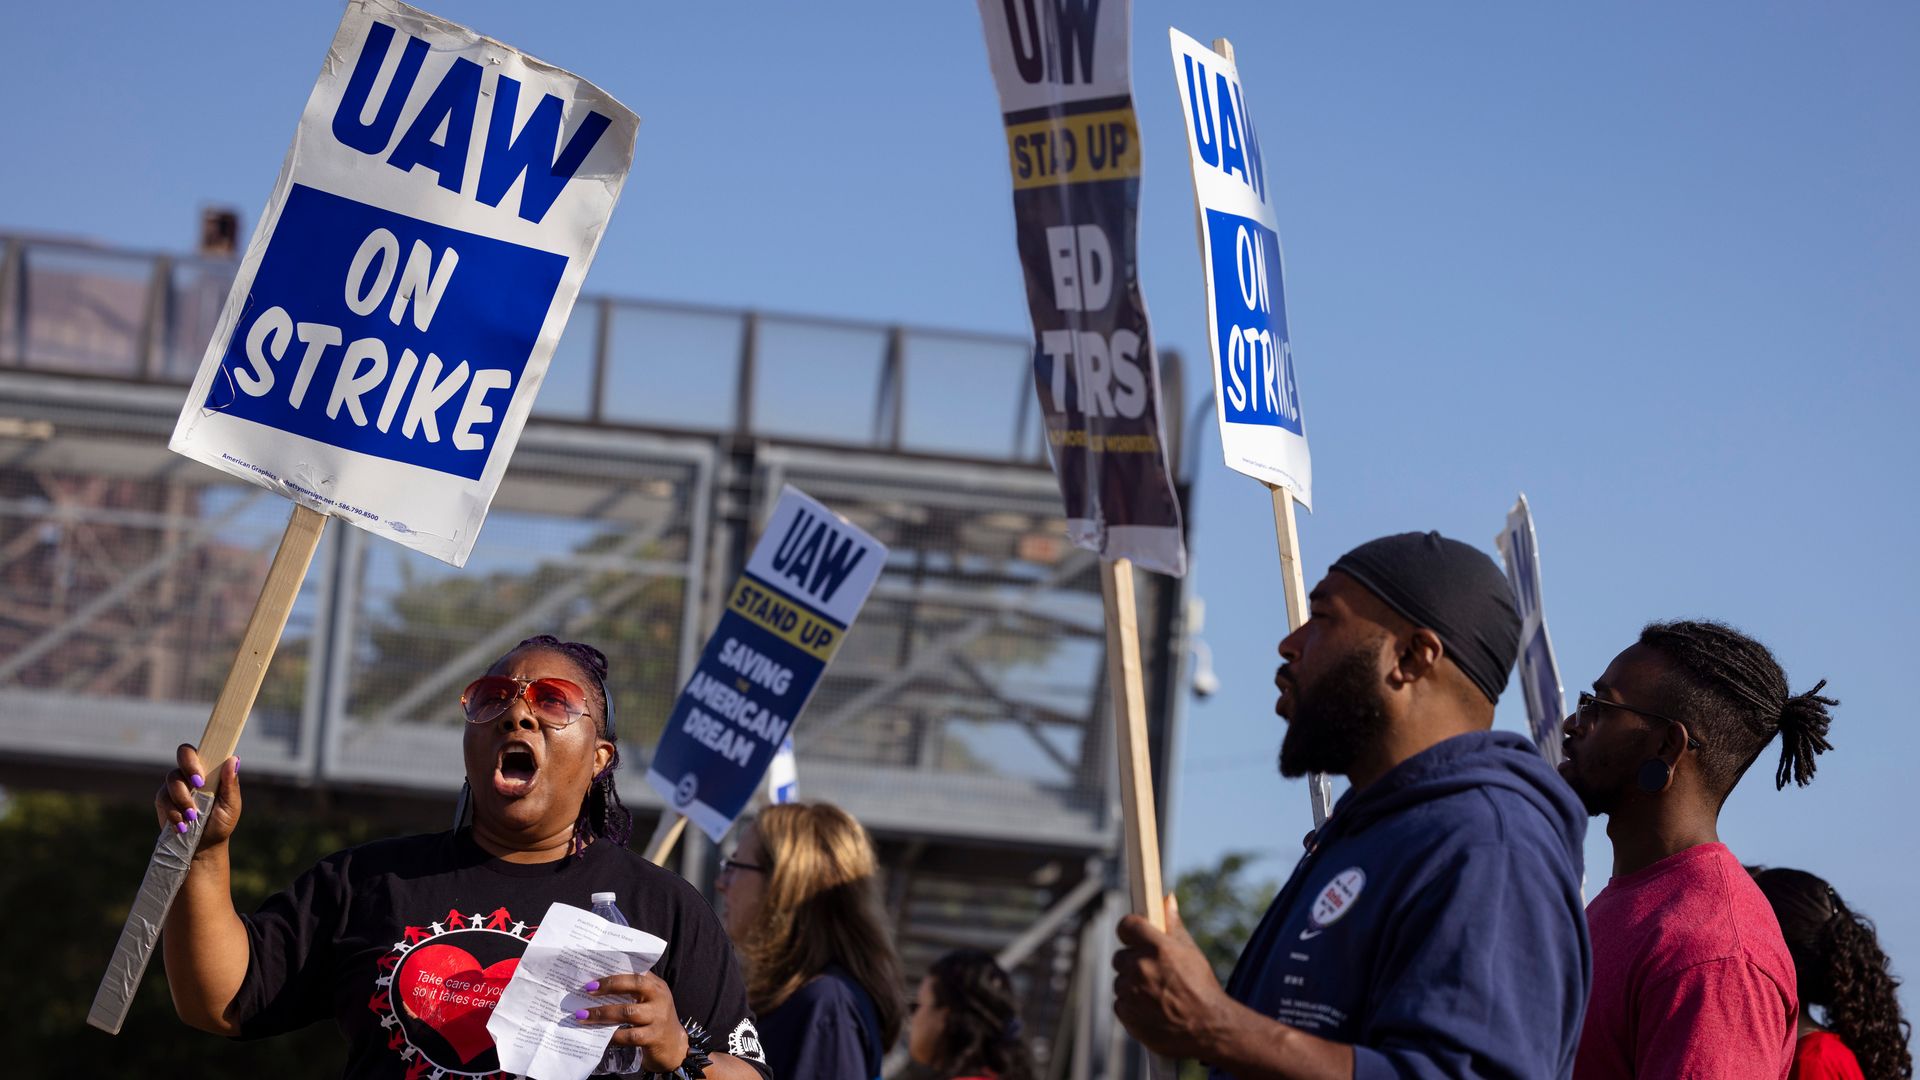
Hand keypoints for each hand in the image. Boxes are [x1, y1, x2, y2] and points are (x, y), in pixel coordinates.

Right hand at [153, 744, 241, 851]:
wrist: (204, 847)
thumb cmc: (221, 823)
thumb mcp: (230, 805)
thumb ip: (230, 784)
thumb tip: (233, 759)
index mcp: (210, 771)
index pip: (203, 750)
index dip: (200, 756)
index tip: (202, 777)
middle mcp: (191, 774)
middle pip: (183, 753)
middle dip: (188, 768)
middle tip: (198, 786)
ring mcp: (176, 785)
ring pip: (172, 779)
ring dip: (183, 798)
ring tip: (193, 817)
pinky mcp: (163, 800)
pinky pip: (163, 799)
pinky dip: (173, 813)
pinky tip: (182, 825)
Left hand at [577, 972, 688, 1071]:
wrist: (674, 1046)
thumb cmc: (654, 1019)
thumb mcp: (650, 1001)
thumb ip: (633, 992)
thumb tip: (598, 986)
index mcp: (657, 986)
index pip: (636, 973)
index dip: (614, 975)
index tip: (593, 980)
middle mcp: (660, 998)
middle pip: (634, 986)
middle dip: (609, 987)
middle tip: (587, 990)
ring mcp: (658, 1018)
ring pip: (627, 1012)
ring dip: (603, 1014)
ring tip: (583, 1016)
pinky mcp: (654, 1037)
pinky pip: (629, 1036)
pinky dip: (612, 1035)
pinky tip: (599, 1036)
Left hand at [1112, 894, 1230, 1058]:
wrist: (1208, 1029)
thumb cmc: (1202, 988)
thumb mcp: (1191, 952)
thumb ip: (1173, 925)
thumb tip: (1167, 898)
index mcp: (1157, 947)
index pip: (1126, 925)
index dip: (1130, 931)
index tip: (1134, 937)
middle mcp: (1140, 967)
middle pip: (1121, 956)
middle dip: (1133, 962)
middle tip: (1154, 974)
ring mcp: (1131, 991)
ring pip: (1120, 980)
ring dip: (1132, 986)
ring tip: (1157, 995)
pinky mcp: (1126, 1013)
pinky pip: (1120, 1002)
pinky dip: (1131, 1006)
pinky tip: (1151, 1010)